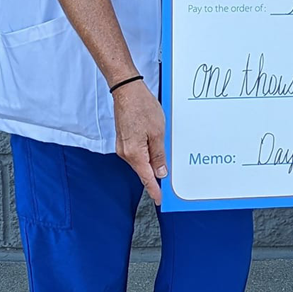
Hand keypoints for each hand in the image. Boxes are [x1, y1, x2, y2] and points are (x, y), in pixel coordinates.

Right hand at [110, 78, 167, 203]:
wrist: (126, 90)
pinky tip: (155, 148)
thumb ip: (159, 155)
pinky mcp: (124, 140)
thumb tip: (160, 172)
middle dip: (156, 176)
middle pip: (143, 170)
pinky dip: (146, 154)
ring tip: (164, 158)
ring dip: (152, 162)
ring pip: (141, 161)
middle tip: (169, 183)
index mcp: (135, 154)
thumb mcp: (158, 133)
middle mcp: (126, 153)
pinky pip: (137, 153)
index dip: (155, 191)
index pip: (146, 178)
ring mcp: (123, 146)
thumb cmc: (141, 107)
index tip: (160, 200)